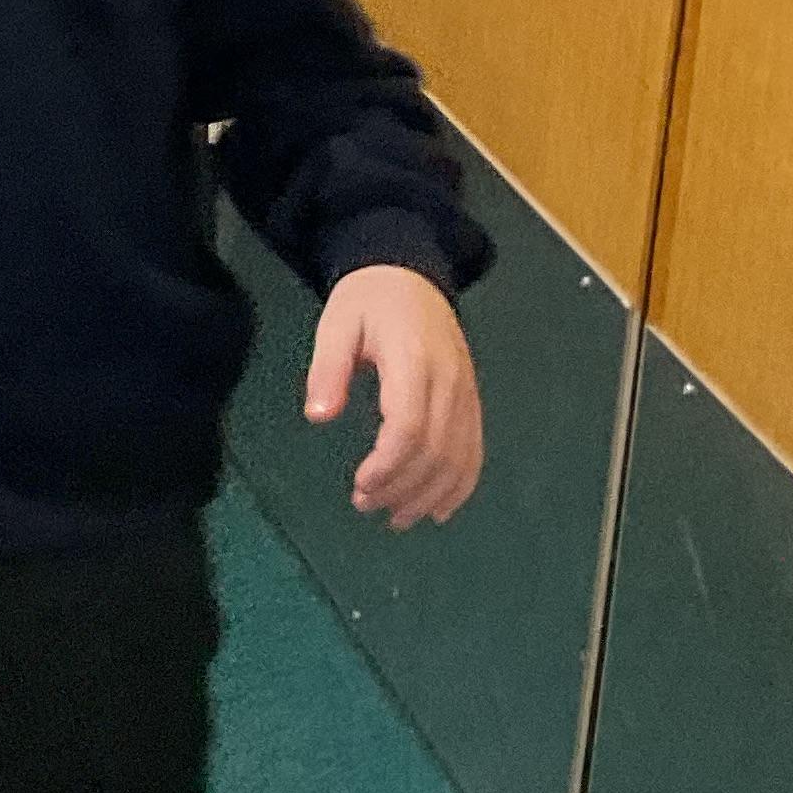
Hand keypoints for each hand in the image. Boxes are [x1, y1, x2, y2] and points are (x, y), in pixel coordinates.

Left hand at [306, 264, 482, 529]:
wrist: (410, 274)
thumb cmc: (367, 300)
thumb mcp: (336, 324)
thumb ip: (328, 370)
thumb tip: (318, 417)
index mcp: (414, 360)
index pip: (410, 426)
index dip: (388, 466)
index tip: (360, 486)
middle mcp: (449, 381)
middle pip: (436, 450)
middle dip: (402, 488)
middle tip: (365, 505)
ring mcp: (466, 393)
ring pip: (459, 458)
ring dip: (430, 496)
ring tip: (396, 518)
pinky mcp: (472, 401)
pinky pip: (474, 450)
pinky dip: (460, 486)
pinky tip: (439, 510)